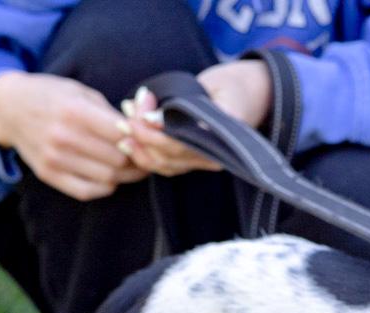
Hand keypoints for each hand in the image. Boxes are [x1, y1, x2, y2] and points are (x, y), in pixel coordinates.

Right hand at [0, 72, 146, 200]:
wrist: (8, 107)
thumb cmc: (51, 97)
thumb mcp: (80, 92)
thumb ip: (111, 113)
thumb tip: (142, 131)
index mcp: (74, 110)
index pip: (121, 134)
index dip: (139, 139)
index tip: (143, 139)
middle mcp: (63, 136)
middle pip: (118, 159)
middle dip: (135, 160)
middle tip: (142, 157)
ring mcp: (55, 158)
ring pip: (108, 178)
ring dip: (124, 176)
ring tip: (128, 167)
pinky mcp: (49, 174)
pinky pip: (89, 191)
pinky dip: (105, 187)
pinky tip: (107, 177)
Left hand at [121, 60, 271, 177]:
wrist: (245, 95)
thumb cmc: (236, 91)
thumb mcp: (224, 94)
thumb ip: (196, 106)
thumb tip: (163, 119)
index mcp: (219, 147)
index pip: (180, 147)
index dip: (157, 135)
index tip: (142, 114)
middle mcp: (208, 159)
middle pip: (167, 157)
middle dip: (142, 134)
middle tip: (127, 110)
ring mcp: (196, 160)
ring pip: (161, 163)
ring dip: (138, 143)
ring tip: (124, 118)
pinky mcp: (186, 158)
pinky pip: (161, 164)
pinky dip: (142, 151)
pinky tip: (128, 136)